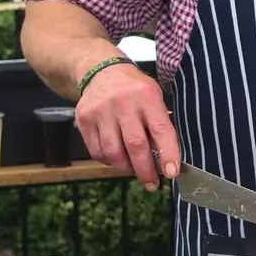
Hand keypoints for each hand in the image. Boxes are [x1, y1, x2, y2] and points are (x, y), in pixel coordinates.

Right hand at [74, 62, 179, 190]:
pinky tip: (116, 158)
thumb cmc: (134, 89)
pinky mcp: (84, 119)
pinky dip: (109, 161)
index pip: (160, 129)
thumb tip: (166, 162)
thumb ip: (159, 126)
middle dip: (145, 170)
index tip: (172, 173)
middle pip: (135, 145)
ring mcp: (100, 111)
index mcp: (146, 95)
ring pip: (113, 153)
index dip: (168, 154)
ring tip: (134, 170)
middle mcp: (123, 102)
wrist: (100, 70)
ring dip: (126, 169)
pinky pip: (96, 151)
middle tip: (152, 184)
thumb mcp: (153, 97)